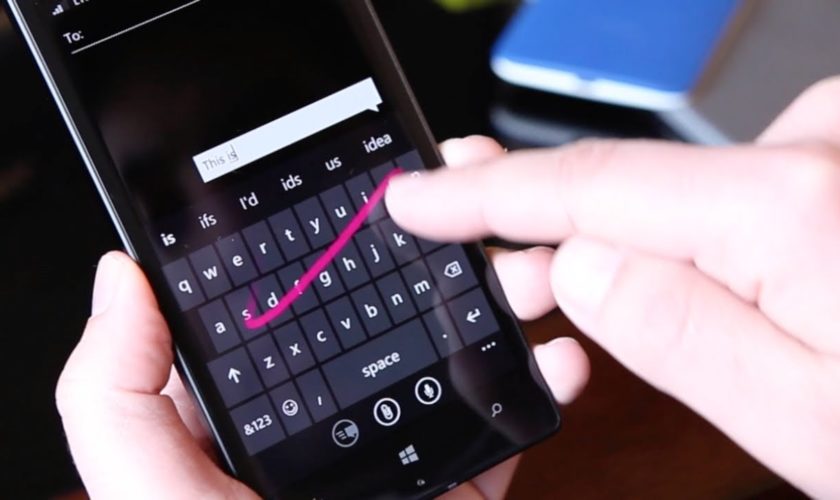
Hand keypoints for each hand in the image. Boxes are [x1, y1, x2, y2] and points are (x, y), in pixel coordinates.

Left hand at [55, 142, 589, 498]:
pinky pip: (501, 424)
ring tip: (525, 268)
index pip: (297, 294)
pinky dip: (536, 384)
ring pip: (457, 353)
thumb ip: (118, 389)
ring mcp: (398, 450)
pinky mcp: (455, 484)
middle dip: (438, 251)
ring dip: (499, 302)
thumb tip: (125, 279)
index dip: (332, 235)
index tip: (376, 185)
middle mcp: (333, 415)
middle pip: (391, 308)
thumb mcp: (148, 482)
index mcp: (259, 402)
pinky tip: (554, 353)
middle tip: (472, 200)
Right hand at [387, 78, 839, 497]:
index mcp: (788, 211)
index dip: (485, 194)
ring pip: (682, 194)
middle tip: (490, 271)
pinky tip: (688, 272)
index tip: (419, 196)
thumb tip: (578, 263)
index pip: (588, 188)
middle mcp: (815, 150)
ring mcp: (835, 144)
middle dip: (547, 229)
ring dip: (627, 241)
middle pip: (628, 186)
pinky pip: (730, 189)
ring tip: (587, 292)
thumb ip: (675, 333)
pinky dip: (690, 230)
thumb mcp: (802, 422)